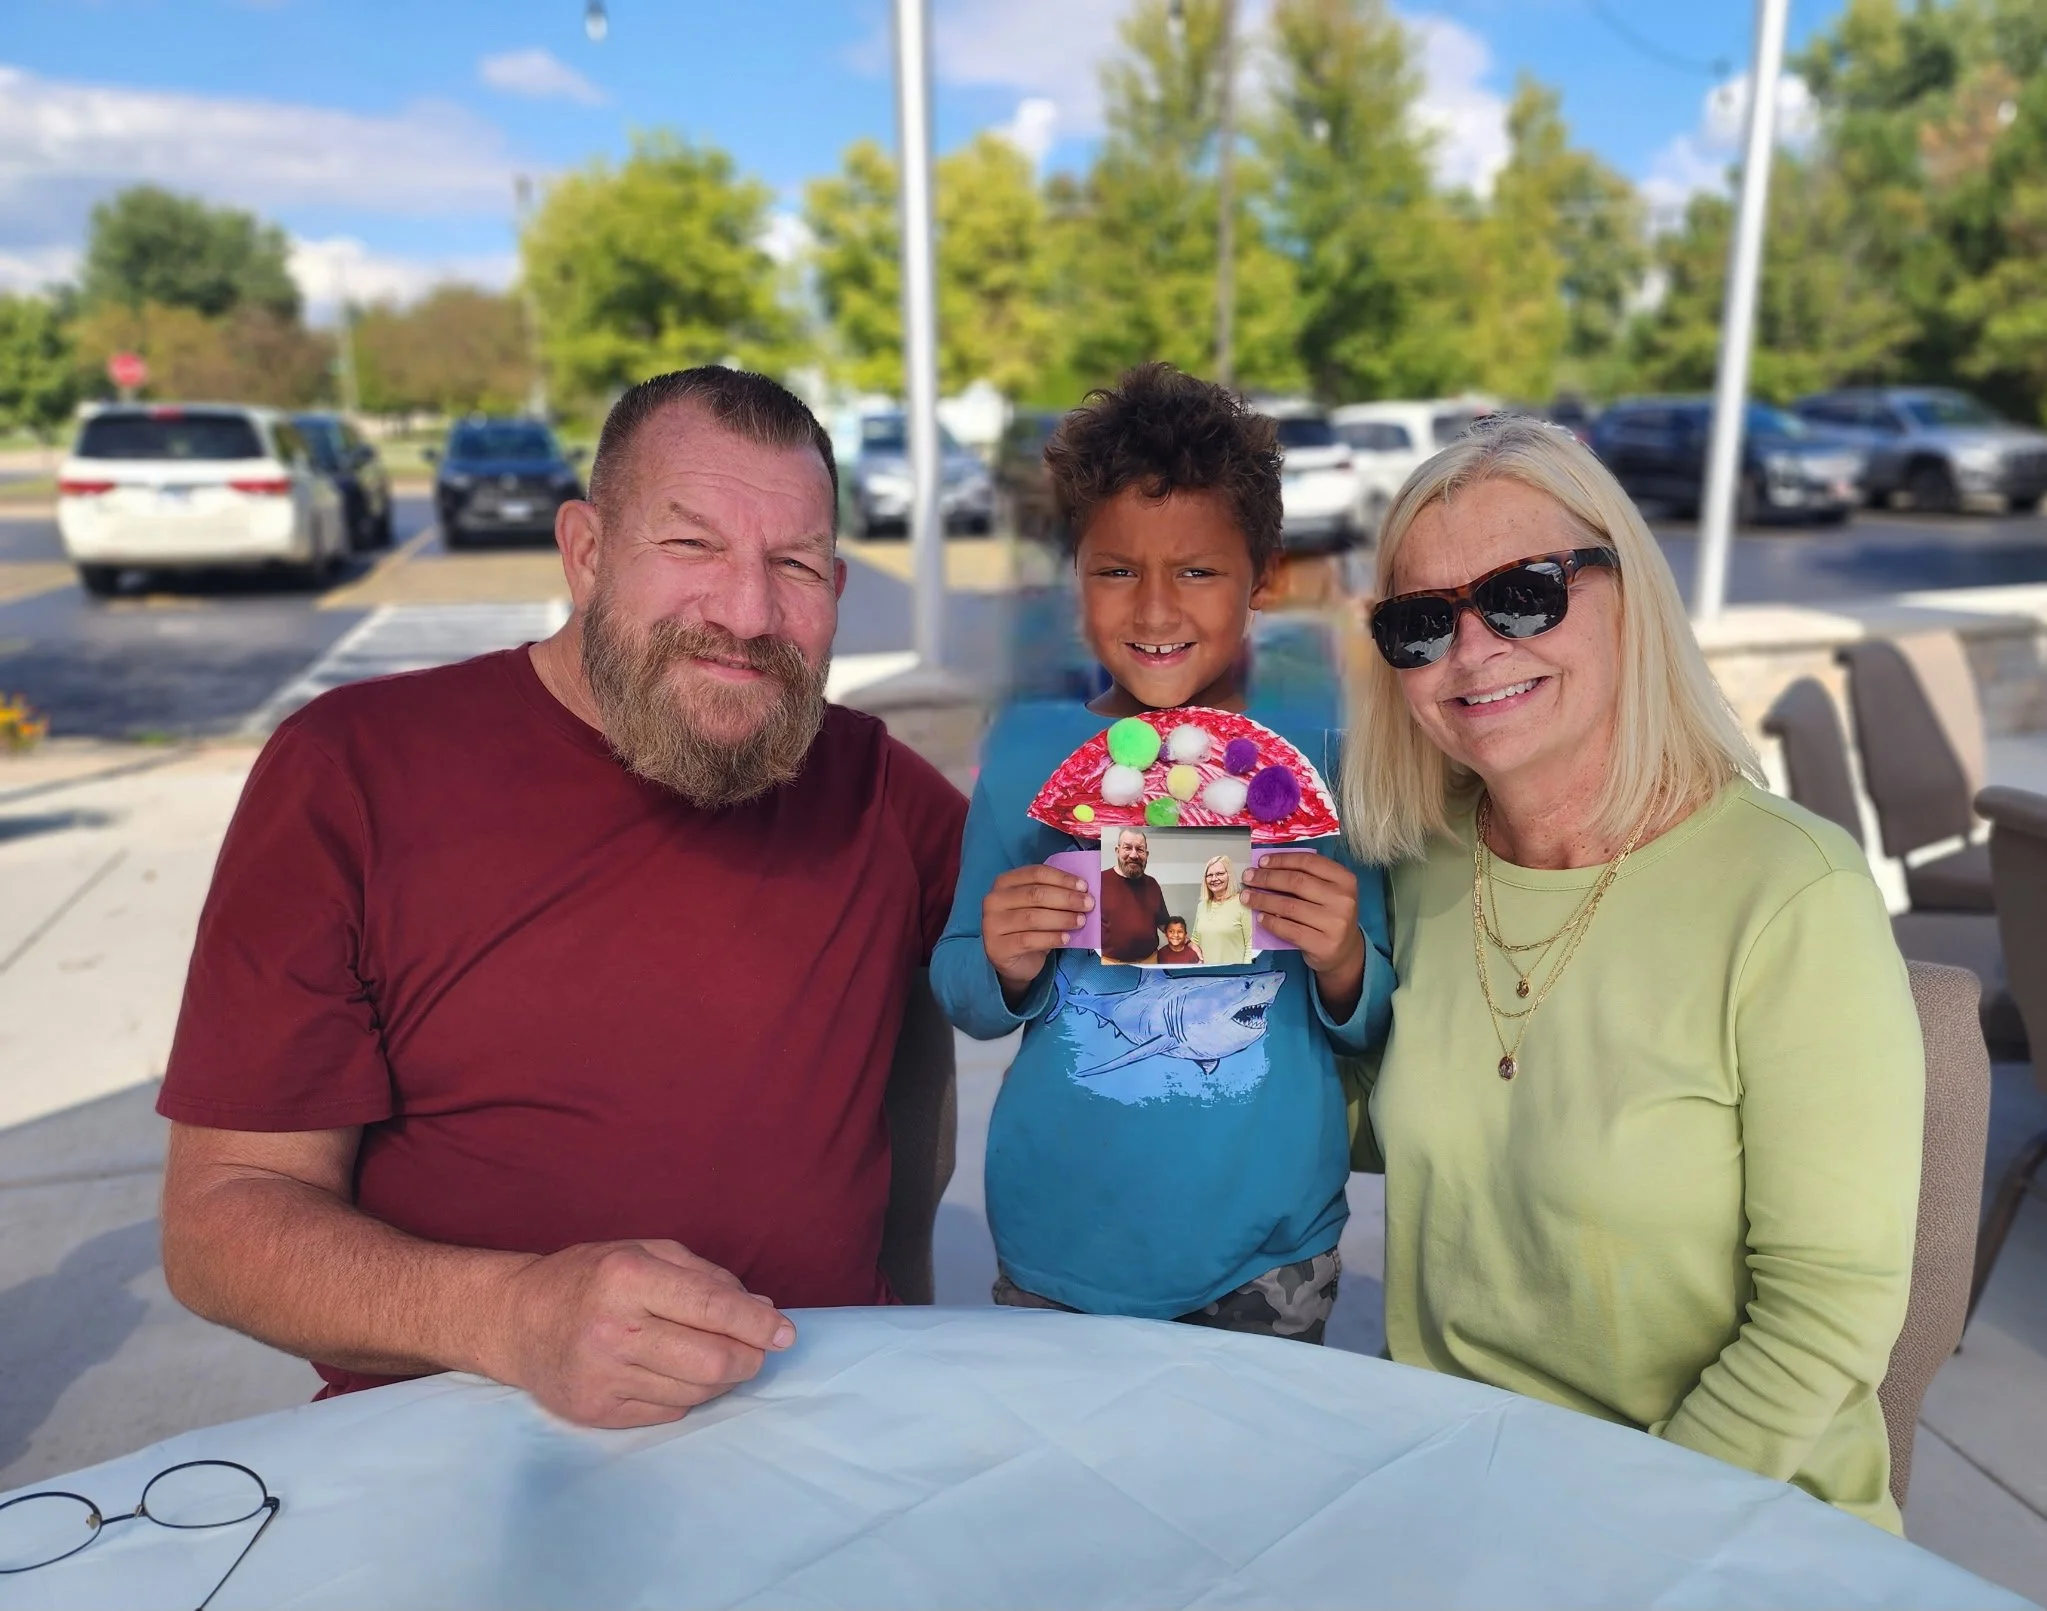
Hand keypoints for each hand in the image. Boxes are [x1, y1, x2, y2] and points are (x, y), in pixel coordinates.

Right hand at [488, 1239, 794, 1428]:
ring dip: (721, 1380)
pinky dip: (687, 1395)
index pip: (713, 1307)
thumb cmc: (589, 1277)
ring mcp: (602, 1376)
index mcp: (629, 1278)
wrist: (515, 1320)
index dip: (758, 1325)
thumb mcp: (646, 1253)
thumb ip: (707, 1278)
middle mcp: (614, 1329)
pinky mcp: (596, 1411)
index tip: (785, 1334)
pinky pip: (667, 1412)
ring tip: (717, 1359)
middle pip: (713, 1362)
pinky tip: (677, 1374)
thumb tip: (762, 1310)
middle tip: (757, 1351)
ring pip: (695, 1393)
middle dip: (749, 1359)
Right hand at [983, 866, 1092, 1003]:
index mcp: (1004, 882)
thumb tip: (1083, 889)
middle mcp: (993, 900)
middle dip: (1066, 898)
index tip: (1084, 886)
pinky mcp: (998, 948)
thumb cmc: (1029, 928)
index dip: (1062, 878)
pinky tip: (1066, 938)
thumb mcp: (1038, 906)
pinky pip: (1029, 940)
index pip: (1035, 874)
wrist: (1015, 962)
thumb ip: (1053, 894)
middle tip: (1088, 904)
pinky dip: (1051, 938)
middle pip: (1035, 894)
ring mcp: (992, 925)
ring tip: (1081, 921)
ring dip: (1062, 918)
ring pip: (1032, 917)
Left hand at [1243, 851, 1364, 1016]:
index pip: (1309, 862)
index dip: (1282, 860)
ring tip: (1247, 897)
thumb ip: (1306, 877)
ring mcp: (1335, 924)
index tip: (1261, 862)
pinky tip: (1260, 917)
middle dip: (1267, 878)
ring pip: (1289, 906)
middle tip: (1248, 877)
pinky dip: (1271, 922)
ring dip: (1263, 900)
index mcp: (1345, 879)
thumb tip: (1265, 867)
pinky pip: (1289, 930)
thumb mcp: (1327, 892)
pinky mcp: (1323, 944)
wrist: (1344, 950)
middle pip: (1296, 882)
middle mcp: (1343, 900)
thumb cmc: (1329, 914)